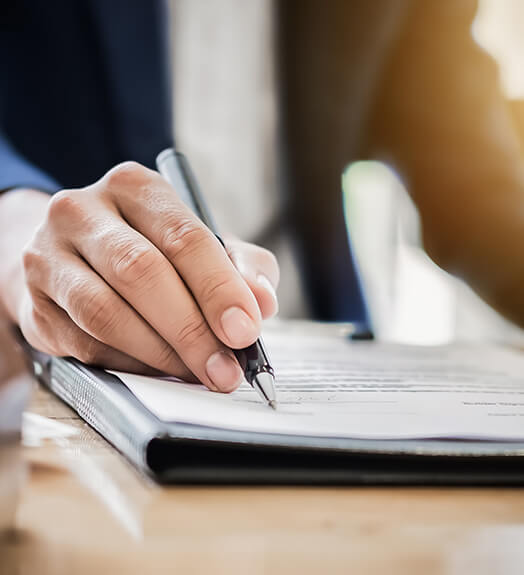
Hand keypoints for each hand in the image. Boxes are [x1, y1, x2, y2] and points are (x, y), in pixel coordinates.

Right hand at [17, 162, 278, 391]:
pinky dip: (129, 363)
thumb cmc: (149, 250)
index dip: (218, 288)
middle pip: (141, 272)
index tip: (245, 332)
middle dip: (191, 330)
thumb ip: (240, 266)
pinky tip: (157, 369)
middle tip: (225, 370)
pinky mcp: (34, 302)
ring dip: (160, 354)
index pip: (183, 236)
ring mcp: (48, 255)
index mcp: (134, 187)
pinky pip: (85, 342)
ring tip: (198, 374)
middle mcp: (83, 211)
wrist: (70, 258)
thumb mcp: (201, 244)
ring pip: (106, 312)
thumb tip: (263, 302)